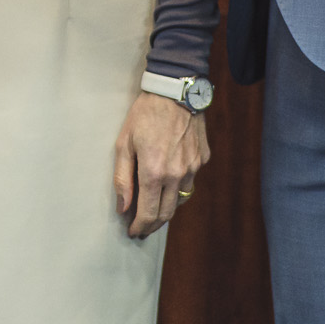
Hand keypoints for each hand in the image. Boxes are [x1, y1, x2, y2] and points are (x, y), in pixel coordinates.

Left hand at [113, 91, 209, 237]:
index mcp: (154, 173)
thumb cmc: (144, 114)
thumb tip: (123, 207)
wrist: (174, 90)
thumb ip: (122, 178)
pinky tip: (169, 180)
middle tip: (142, 228)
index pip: (148, 213)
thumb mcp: (124, 143)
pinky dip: (179, 186)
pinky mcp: (202, 159)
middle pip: (166, 213)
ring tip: (154, 208)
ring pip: (180, 199)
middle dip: (153, 224)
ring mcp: (192, 168)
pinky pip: (190, 181)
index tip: (132, 232)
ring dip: (166, 208)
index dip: (140, 227)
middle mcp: (177, 175)